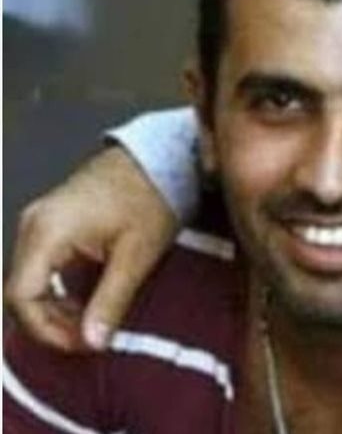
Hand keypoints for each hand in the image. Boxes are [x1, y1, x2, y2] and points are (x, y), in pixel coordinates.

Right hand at [4, 146, 178, 351]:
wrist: (162, 155)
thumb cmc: (152, 197)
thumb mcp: (137, 254)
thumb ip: (111, 300)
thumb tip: (93, 343)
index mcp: (46, 232)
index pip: (21, 296)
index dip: (46, 330)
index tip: (82, 345)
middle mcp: (32, 225)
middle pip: (20, 292)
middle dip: (50, 323)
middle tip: (91, 340)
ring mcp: (39, 222)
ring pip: (29, 281)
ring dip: (55, 309)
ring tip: (93, 325)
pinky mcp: (52, 223)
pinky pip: (41, 267)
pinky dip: (59, 291)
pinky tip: (88, 303)